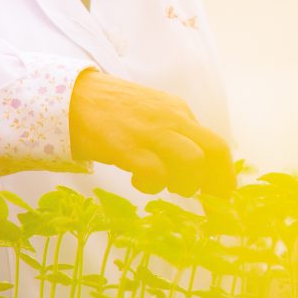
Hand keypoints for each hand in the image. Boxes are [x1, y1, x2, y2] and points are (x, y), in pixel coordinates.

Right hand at [67, 71, 234, 196]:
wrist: (72, 97)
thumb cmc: (112, 110)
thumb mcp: (152, 112)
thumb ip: (173, 132)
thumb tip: (195, 166)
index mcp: (179, 111)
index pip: (216, 143)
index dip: (224, 173)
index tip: (222, 194)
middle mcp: (171, 118)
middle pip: (214, 150)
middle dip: (216, 181)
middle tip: (207, 201)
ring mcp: (150, 132)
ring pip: (192, 161)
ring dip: (184, 183)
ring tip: (166, 185)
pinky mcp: (127, 146)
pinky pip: (155, 173)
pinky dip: (152, 184)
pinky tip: (139, 180)